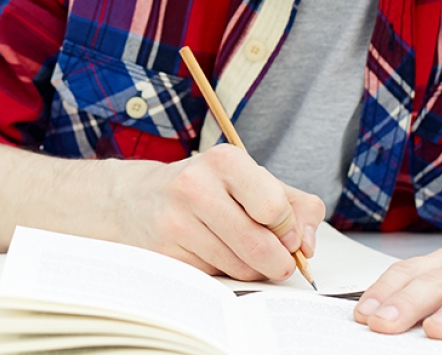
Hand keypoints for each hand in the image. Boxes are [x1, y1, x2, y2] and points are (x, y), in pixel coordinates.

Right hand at [118, 144, 324, 281]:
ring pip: (240, 268)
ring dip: (250, 270)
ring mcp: (175, 221)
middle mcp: (195, 186)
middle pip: (259, 245)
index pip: (274, 207)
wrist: (133, 200)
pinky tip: (209, 255)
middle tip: (276, 260)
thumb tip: (307, 246)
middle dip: (278, 261)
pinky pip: (215, 279)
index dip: (288, 229)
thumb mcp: (250, 182)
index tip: (284, 233)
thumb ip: (295, 206)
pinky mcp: (165, 253)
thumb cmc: (206, 190)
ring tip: (237, 250)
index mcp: (225, 161)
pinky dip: (222, 274)